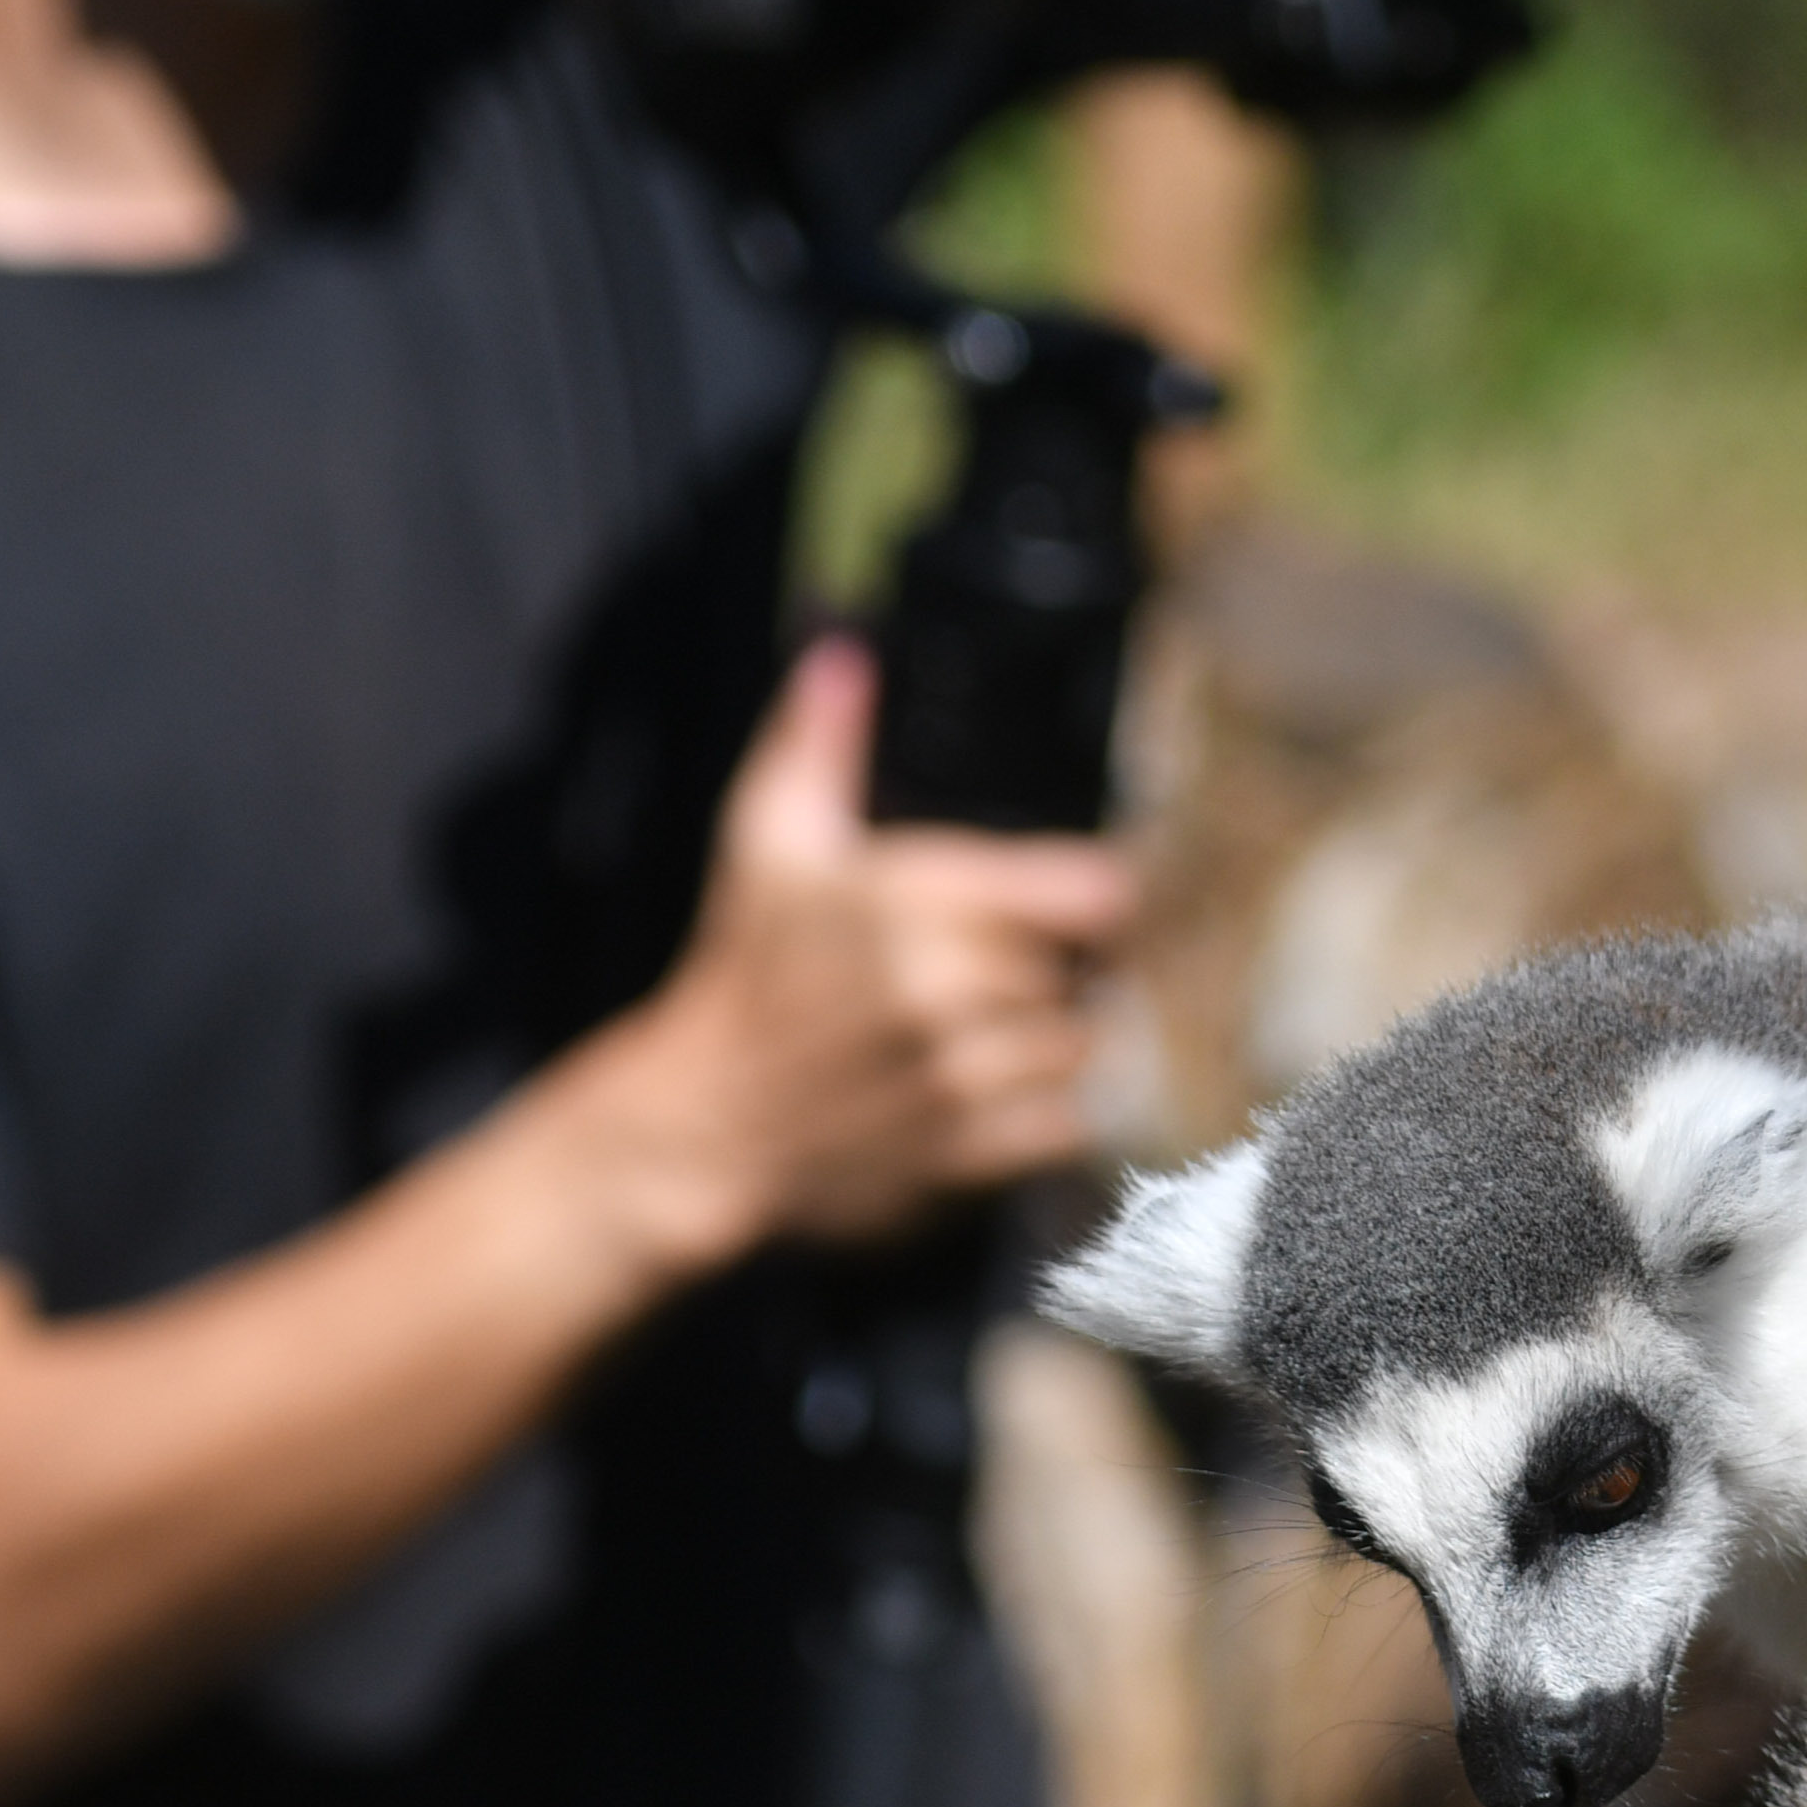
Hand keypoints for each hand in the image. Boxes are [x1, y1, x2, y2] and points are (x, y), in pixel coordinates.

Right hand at [567, 636, 1134, 1263]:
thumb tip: (847, 650)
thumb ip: (818, 742)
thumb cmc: (741, 970)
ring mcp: (958, 1080)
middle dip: (1068, 962)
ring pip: (1082, 1044)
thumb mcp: (764, 841)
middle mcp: (945, 991)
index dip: (1102, 892)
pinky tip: (1009, 1086)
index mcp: (913, 902)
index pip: (1089, 892)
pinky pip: (1065, 1125)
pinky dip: (1055, 1108)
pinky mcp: (963, 1155)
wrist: (703, 1123)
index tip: (1088, 896)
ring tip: (1013, 1021)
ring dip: (1062, 1032)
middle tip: (1029, 960)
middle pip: (1090, 968)